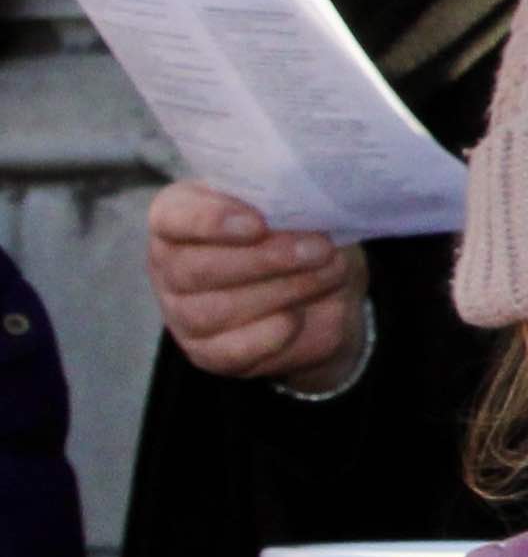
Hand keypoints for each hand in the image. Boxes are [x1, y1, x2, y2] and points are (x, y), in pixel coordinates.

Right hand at [147, 180, 368, 389]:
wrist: (324, 291)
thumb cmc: (298, 233)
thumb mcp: (296, 207)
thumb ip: (287, 203)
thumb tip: (304, 212)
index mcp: (178, 216)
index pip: (172, 216)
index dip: (209, 220)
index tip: (258, 223)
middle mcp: (170, 266)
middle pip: (195, 269)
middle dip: (264, 259)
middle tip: (320, 248)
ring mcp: (182, 314)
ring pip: (212, 311)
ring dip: (280, 291)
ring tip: (328, 273)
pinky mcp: (207, 353)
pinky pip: (230, 350)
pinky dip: (270, 334)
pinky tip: (298, 317)